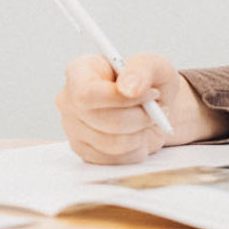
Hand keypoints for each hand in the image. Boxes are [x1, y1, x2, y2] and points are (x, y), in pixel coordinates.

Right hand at [53, 51, 228, 164]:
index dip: (117, 99)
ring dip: (138, 135)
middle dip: (136, 118)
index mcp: (79, 72)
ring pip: (109, 143)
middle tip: (152, 109)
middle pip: (99, 121)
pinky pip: (112, 161)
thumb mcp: (158, 67)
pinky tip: (137, 138)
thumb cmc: (155, 83)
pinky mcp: (86, 153)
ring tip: (146, 123)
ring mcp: (74, 129)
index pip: (86, 93)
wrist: (161, 111)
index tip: (145, 95)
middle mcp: (68, 100)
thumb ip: (143, 68)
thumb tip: (128, 85)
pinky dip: (133, 151)